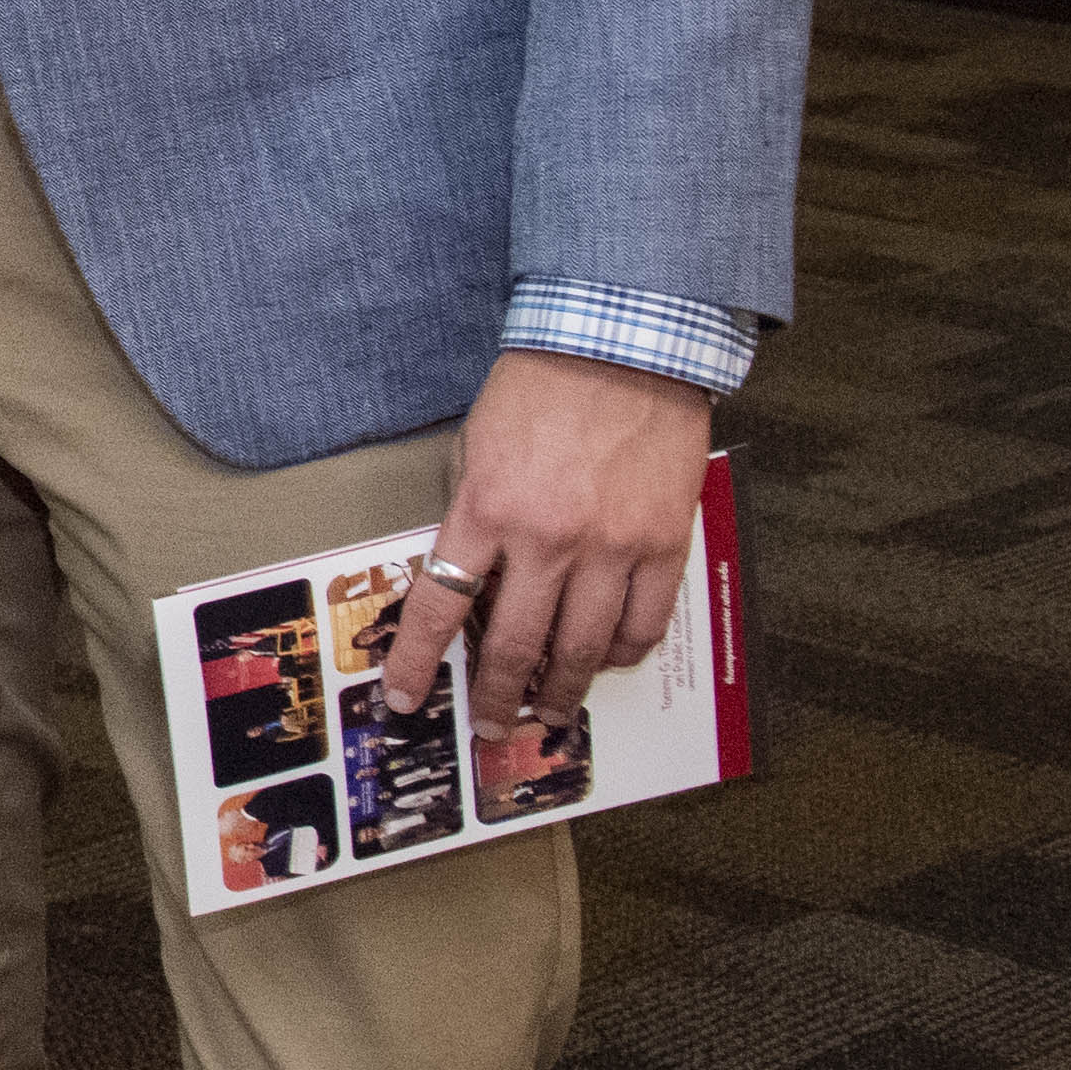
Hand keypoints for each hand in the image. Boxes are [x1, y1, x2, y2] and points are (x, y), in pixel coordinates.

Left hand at [374, 348, 706, 728]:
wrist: (623, 346)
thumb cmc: (541, 390)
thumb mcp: (476, 447)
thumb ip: (472, 516)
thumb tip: (468, 581)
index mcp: (487, 510)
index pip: (439, 607)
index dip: (418, 662)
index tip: (405, 695)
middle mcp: (548, 538)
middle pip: (515, 645)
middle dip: (497, 696)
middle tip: (490, 723)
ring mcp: (612, 546)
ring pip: (585, 649)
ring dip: (563, 690)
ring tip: (548, 710)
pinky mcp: (665, 545)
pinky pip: (645, 624)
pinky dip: (624, 653)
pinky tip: (609, 660)